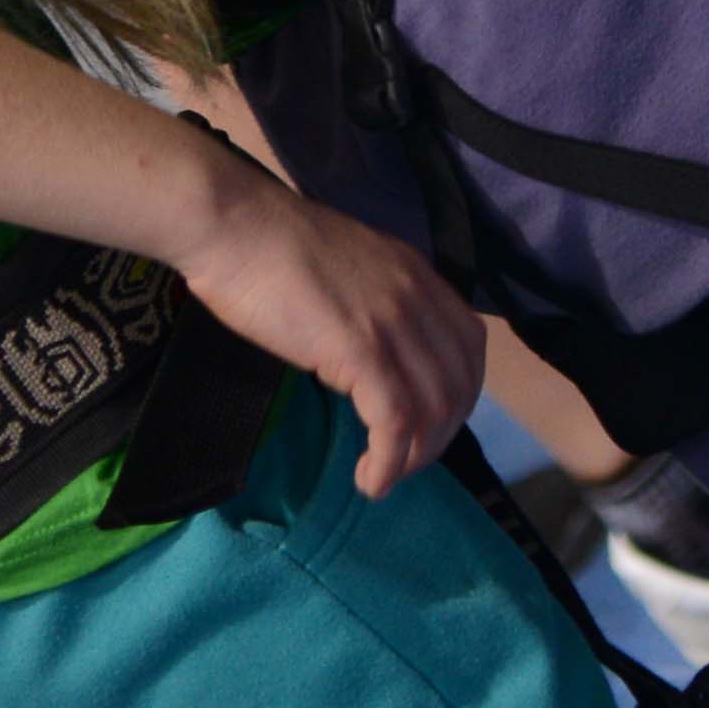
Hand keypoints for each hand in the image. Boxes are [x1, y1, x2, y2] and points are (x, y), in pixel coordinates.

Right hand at [166, 135, 481, 497]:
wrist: (239, 228)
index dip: (457, 397)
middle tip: (400, 463)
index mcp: (416, 274)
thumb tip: (375, 359)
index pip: (469, 346)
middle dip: (438, 436)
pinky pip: (395, 420)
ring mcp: (392, 320)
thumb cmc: (273, 252)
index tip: (423, 427)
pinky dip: (388, 462)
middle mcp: (416, 295)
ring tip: (380, 477)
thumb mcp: (348, 274)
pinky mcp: (360, 347)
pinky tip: (367, 479)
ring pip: (434, 407)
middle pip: (460, 383)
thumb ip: (374, 306)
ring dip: (413, 457)